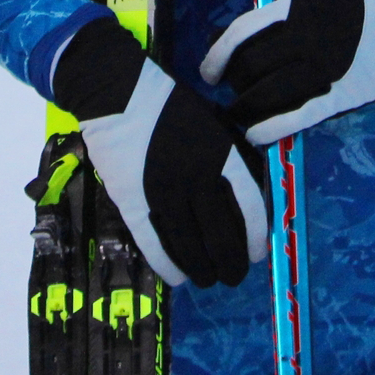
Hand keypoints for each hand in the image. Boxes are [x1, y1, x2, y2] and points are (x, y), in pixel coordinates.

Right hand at [54, 16, 265, 288]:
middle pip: (222, 235)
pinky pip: (154, 243)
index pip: (250, 206)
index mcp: (222, 155)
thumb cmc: (169, 105)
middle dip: (231, 262)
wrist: (118, 95)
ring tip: (208, 279)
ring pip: (190, 246)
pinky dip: (168, 265)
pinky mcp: (133, 202)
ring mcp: (164, 193)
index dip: (256, 236)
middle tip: (234, 275)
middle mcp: (197, 178)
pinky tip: (177, 278)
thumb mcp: (212, 122)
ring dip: (203, 269)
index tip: (256, 253)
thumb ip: (228, 154)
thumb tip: (242, 193)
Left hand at [199, 0, 374, 143]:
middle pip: (251, 68)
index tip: (209, 73)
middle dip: (235, 86)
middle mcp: (304, 38)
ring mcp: (322, 68)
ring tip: (241, 118)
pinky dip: (270, 128)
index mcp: (294, 9)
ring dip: (247, 111)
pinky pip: (297, 115)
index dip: (218, 56)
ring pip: (269, 95)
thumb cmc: (352, 8)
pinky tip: (256, 136)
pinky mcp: (339, 95)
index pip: (241, 33)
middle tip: (233, 97)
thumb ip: (277, 18)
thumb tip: (235, 39)